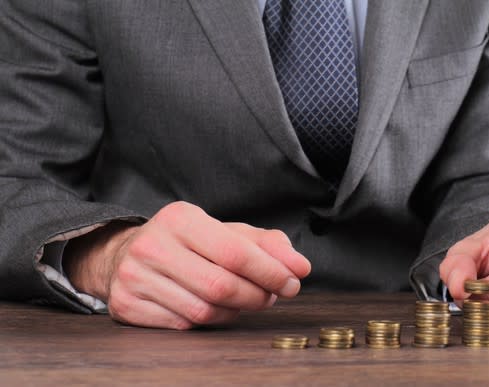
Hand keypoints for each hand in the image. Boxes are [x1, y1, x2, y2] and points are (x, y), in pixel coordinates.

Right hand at [63, 201, 310, 329]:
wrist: (124, 255)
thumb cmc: (186, 243)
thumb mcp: (225, 232)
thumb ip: (266, 244)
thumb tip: (300, 267)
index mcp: (180, 218)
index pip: (236, 252)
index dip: (271, 272)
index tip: (292, 282)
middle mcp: (153, 245)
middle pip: (221, 286)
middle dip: (257, 296)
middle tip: (272, 296)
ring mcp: (135, 277)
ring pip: (204, 311)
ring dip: (236, 311)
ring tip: (245, 300)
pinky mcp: (127, 306)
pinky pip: (183, 325)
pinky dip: (209, 321)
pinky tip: (214, 307)